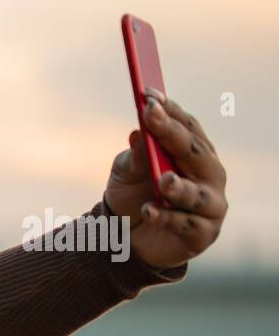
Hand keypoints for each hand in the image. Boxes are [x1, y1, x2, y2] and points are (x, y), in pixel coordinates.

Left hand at [103, 88, 227, 269]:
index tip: (148, 95)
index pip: (187, 127)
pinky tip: (149, 211)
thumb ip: (135, 155)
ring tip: (162, 180)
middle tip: (152, 118)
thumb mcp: (126, 173)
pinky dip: (167, 218)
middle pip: (195, 153)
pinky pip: (187, 225)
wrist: (125, 239)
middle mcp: (209, 175)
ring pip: (198, 193)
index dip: (169, 111)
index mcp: (194, 153)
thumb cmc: (132, 196)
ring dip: (180, 186)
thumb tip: (138, 132)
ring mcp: (210, 205)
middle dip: (173, 135)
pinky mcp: (203, 234)